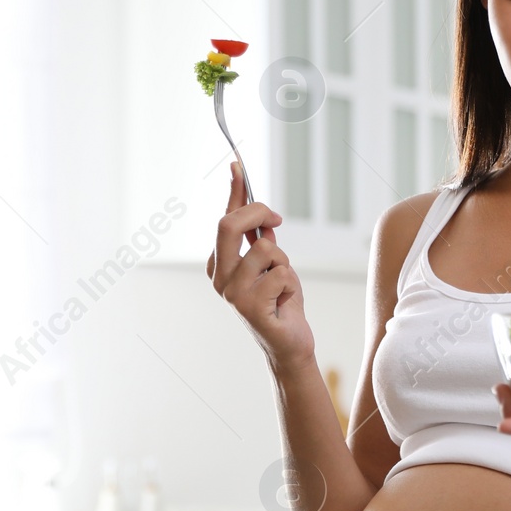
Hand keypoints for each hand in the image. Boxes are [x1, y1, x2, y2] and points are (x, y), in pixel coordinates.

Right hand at [206, 161, 314, 367]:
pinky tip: (284, 301)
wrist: (289, 344)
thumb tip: (257, 207)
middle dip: (258, 212)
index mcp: (220, 264)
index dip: (233, 191)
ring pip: (265, 249)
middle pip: (228, 225)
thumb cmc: (280, 302)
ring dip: (283, 261)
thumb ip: (260, 237)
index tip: (238, 166)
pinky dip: (290, 283)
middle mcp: (220, 277)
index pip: (225, 219)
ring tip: (282, 283)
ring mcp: (231, 293)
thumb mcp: (271, 262)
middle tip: (277, 221)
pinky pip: (280, 273)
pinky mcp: (249, 307)